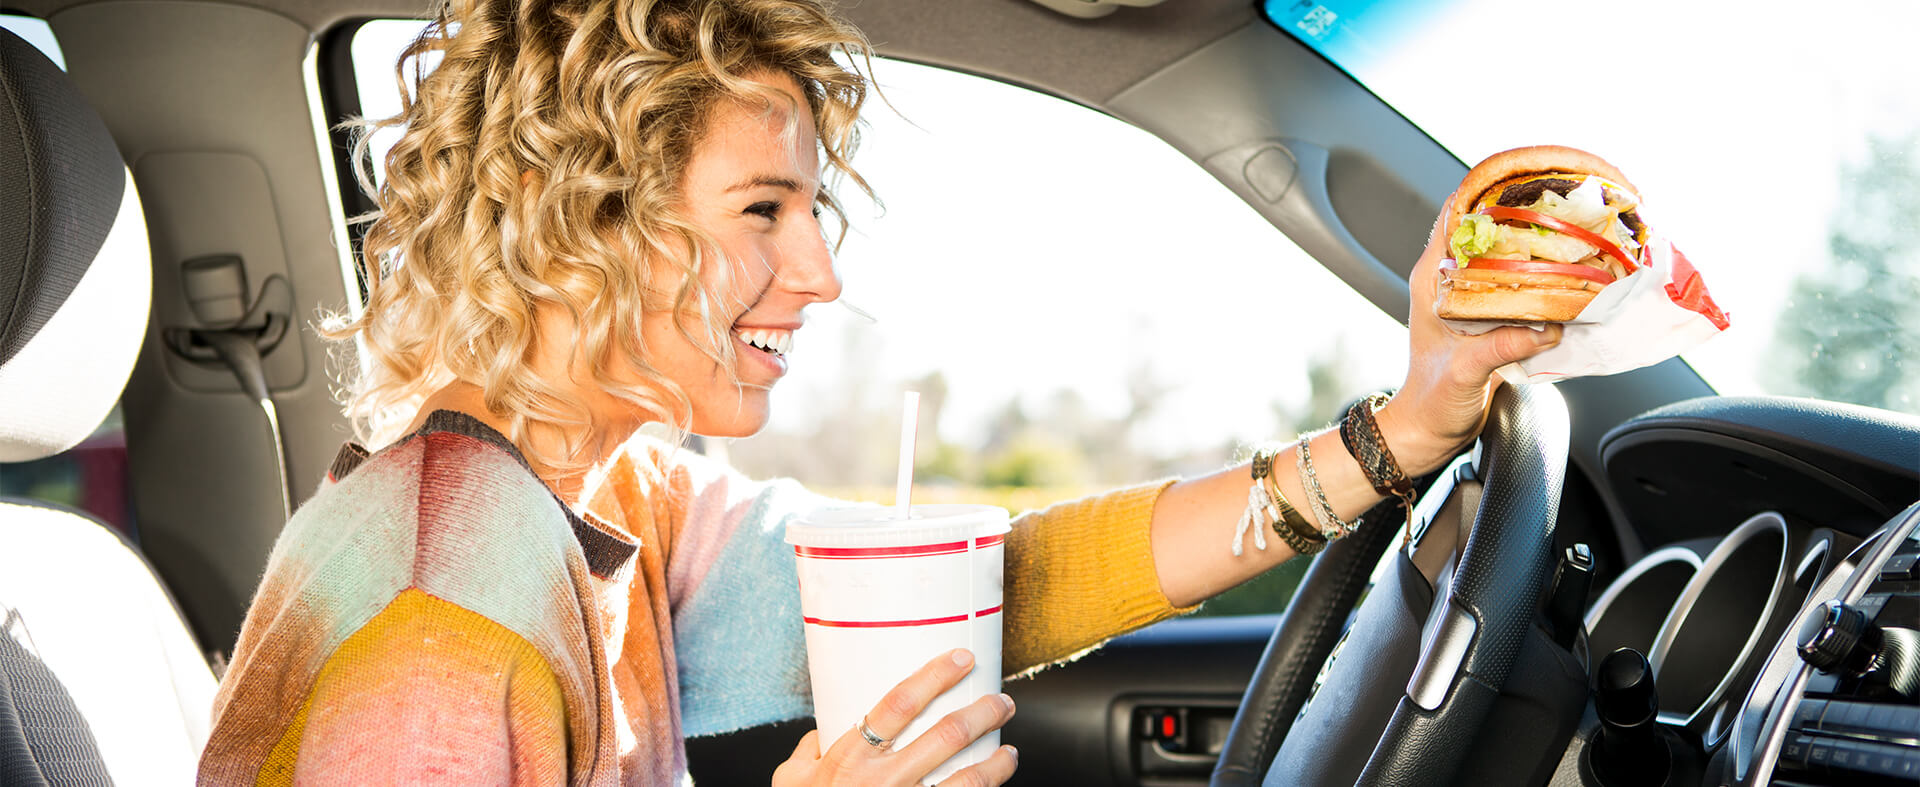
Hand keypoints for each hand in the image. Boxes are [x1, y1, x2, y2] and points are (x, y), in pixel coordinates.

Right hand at [773, 649, 1018, 786]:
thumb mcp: (792, 779)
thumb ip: (808, 749)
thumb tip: (822, 730)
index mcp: (852, 757)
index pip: (900, 704)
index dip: (935, 676)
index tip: (960, 659)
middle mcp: (884, 781)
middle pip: (946, 735)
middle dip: (983, 713)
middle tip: (1001, 702)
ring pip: (968, 780)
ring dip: (997, 761)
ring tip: (1009, 750)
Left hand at [1377, 194, 1562, 474]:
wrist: (1432, 431)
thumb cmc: (1432, 401)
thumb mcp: (1463, 372)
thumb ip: (1499, 347)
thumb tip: (1545, 329)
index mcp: (1433, 279)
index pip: (1455, 214)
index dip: (1488, 190)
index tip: (1525, 176)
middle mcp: (1453, 280)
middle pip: (1491, 229)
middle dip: (1527, 213)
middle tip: (1567, 201)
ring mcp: (1475, 297)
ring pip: (1511, 255)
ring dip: (1541, 245)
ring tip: (1579, 231)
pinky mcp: (1496, 316)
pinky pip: (1525, 285)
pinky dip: (1549, 277)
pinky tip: (1577, 275)